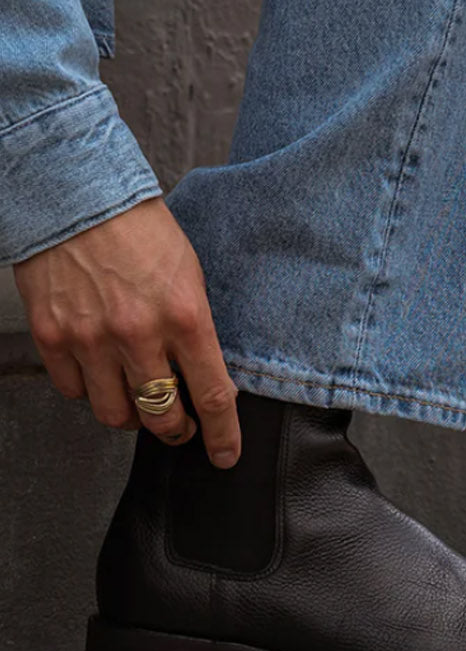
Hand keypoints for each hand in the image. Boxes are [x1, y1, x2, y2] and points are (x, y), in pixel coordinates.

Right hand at [13, 197, 240, 467]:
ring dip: (131, 415)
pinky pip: (75, 391)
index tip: (226, 454)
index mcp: (184, 315)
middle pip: (161, 416)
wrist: (79, 196)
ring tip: (138, 400)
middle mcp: (139, 334)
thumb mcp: (189, 274)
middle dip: (176, 431)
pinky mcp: (54, 337)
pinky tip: (100, 373)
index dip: (222, 434)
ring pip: (114, 413)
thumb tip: (203, 371)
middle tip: (179, 428)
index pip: (212, 395)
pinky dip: (90, 390)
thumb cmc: (140, 229)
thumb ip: (195, 326)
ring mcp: (91, 339)